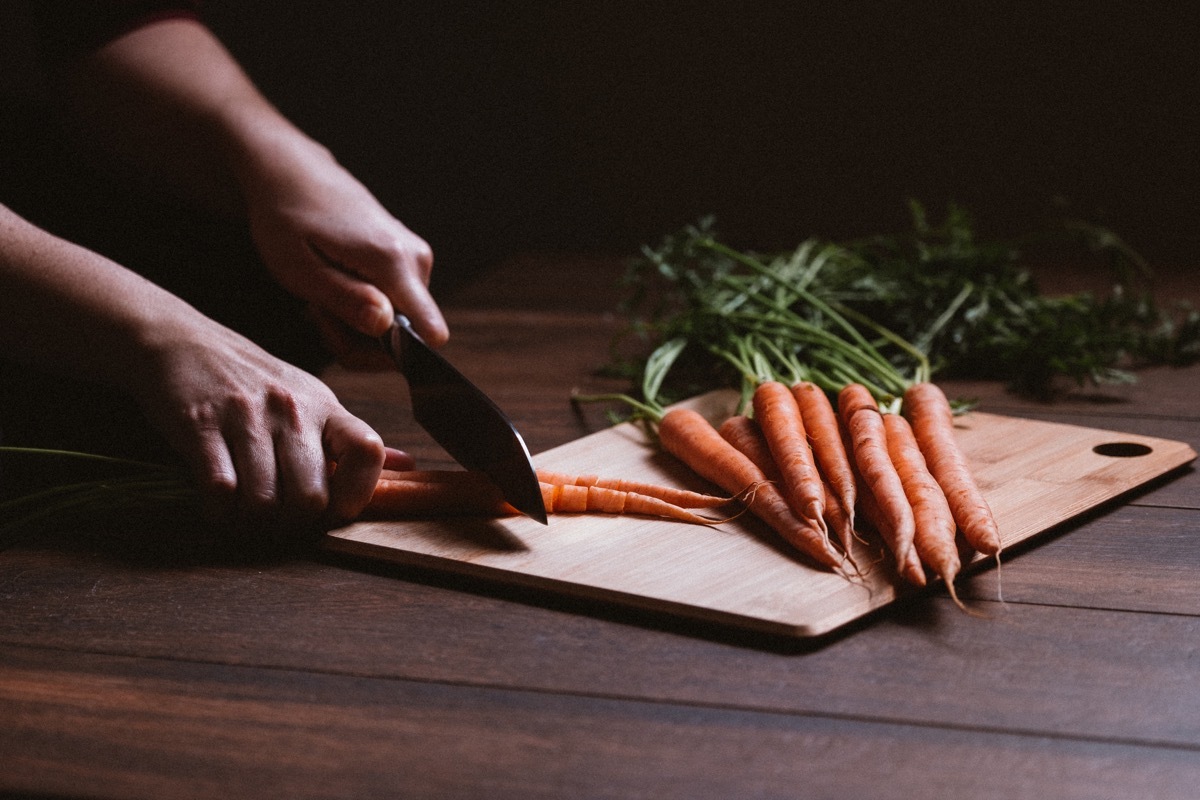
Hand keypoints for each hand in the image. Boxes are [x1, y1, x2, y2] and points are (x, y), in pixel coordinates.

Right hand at [131, 312, 388, 532]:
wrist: (180, 341)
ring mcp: (246, 416)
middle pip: (312, 497)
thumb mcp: (309, 400)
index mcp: (325, 406)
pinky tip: (218, 503)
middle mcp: (292, 409)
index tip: (333, 509)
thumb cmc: (250, 380)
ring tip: (245, 513)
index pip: (368, 451)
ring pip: (265, 502)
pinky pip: (220, 491)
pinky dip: (219, 511)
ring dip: (253, 522)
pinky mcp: (200, 426)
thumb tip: (407, 467)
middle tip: (277, 520)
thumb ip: (350, 441)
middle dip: (293, 524)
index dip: (357, 495)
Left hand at [240, 135, 448, 366]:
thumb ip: (344, 299)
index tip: (344, 340)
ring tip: (322, 296)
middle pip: (409, 337)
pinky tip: (336, 285)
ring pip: (401, 323)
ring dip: (357, 324)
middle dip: (361, 340)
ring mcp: (417, 257)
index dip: (389, 355)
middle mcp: (416, 259)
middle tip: (318, 314)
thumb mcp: (297, 268)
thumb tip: (386, 327)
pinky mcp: (410, 258)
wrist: (294, 174)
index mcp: (391, 261)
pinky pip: (397, 304)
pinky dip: (364, 306)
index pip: (429, 332)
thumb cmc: (286, 218)